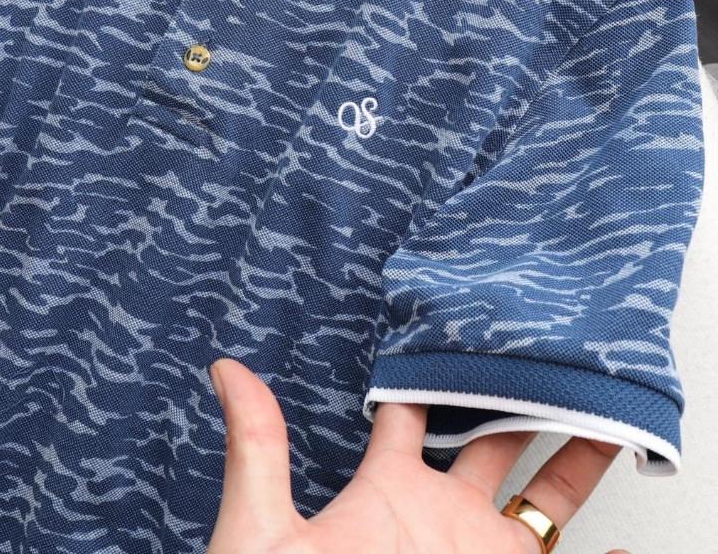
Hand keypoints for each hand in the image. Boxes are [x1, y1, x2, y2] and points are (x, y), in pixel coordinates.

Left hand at [206, 358, 628, 553]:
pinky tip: (622, 514)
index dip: (428, 368)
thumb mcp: (265, 529)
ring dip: (571, 453)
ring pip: (539, 491)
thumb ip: (258, 448)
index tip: (454, 319)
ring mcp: (478, 553)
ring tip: (601, 403)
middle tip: (543, 346)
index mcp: (386, 488)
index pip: (410, 410)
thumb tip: (226, 368)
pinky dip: (595, 540)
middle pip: (489, 438)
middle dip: (516, 394)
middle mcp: (441, 516)